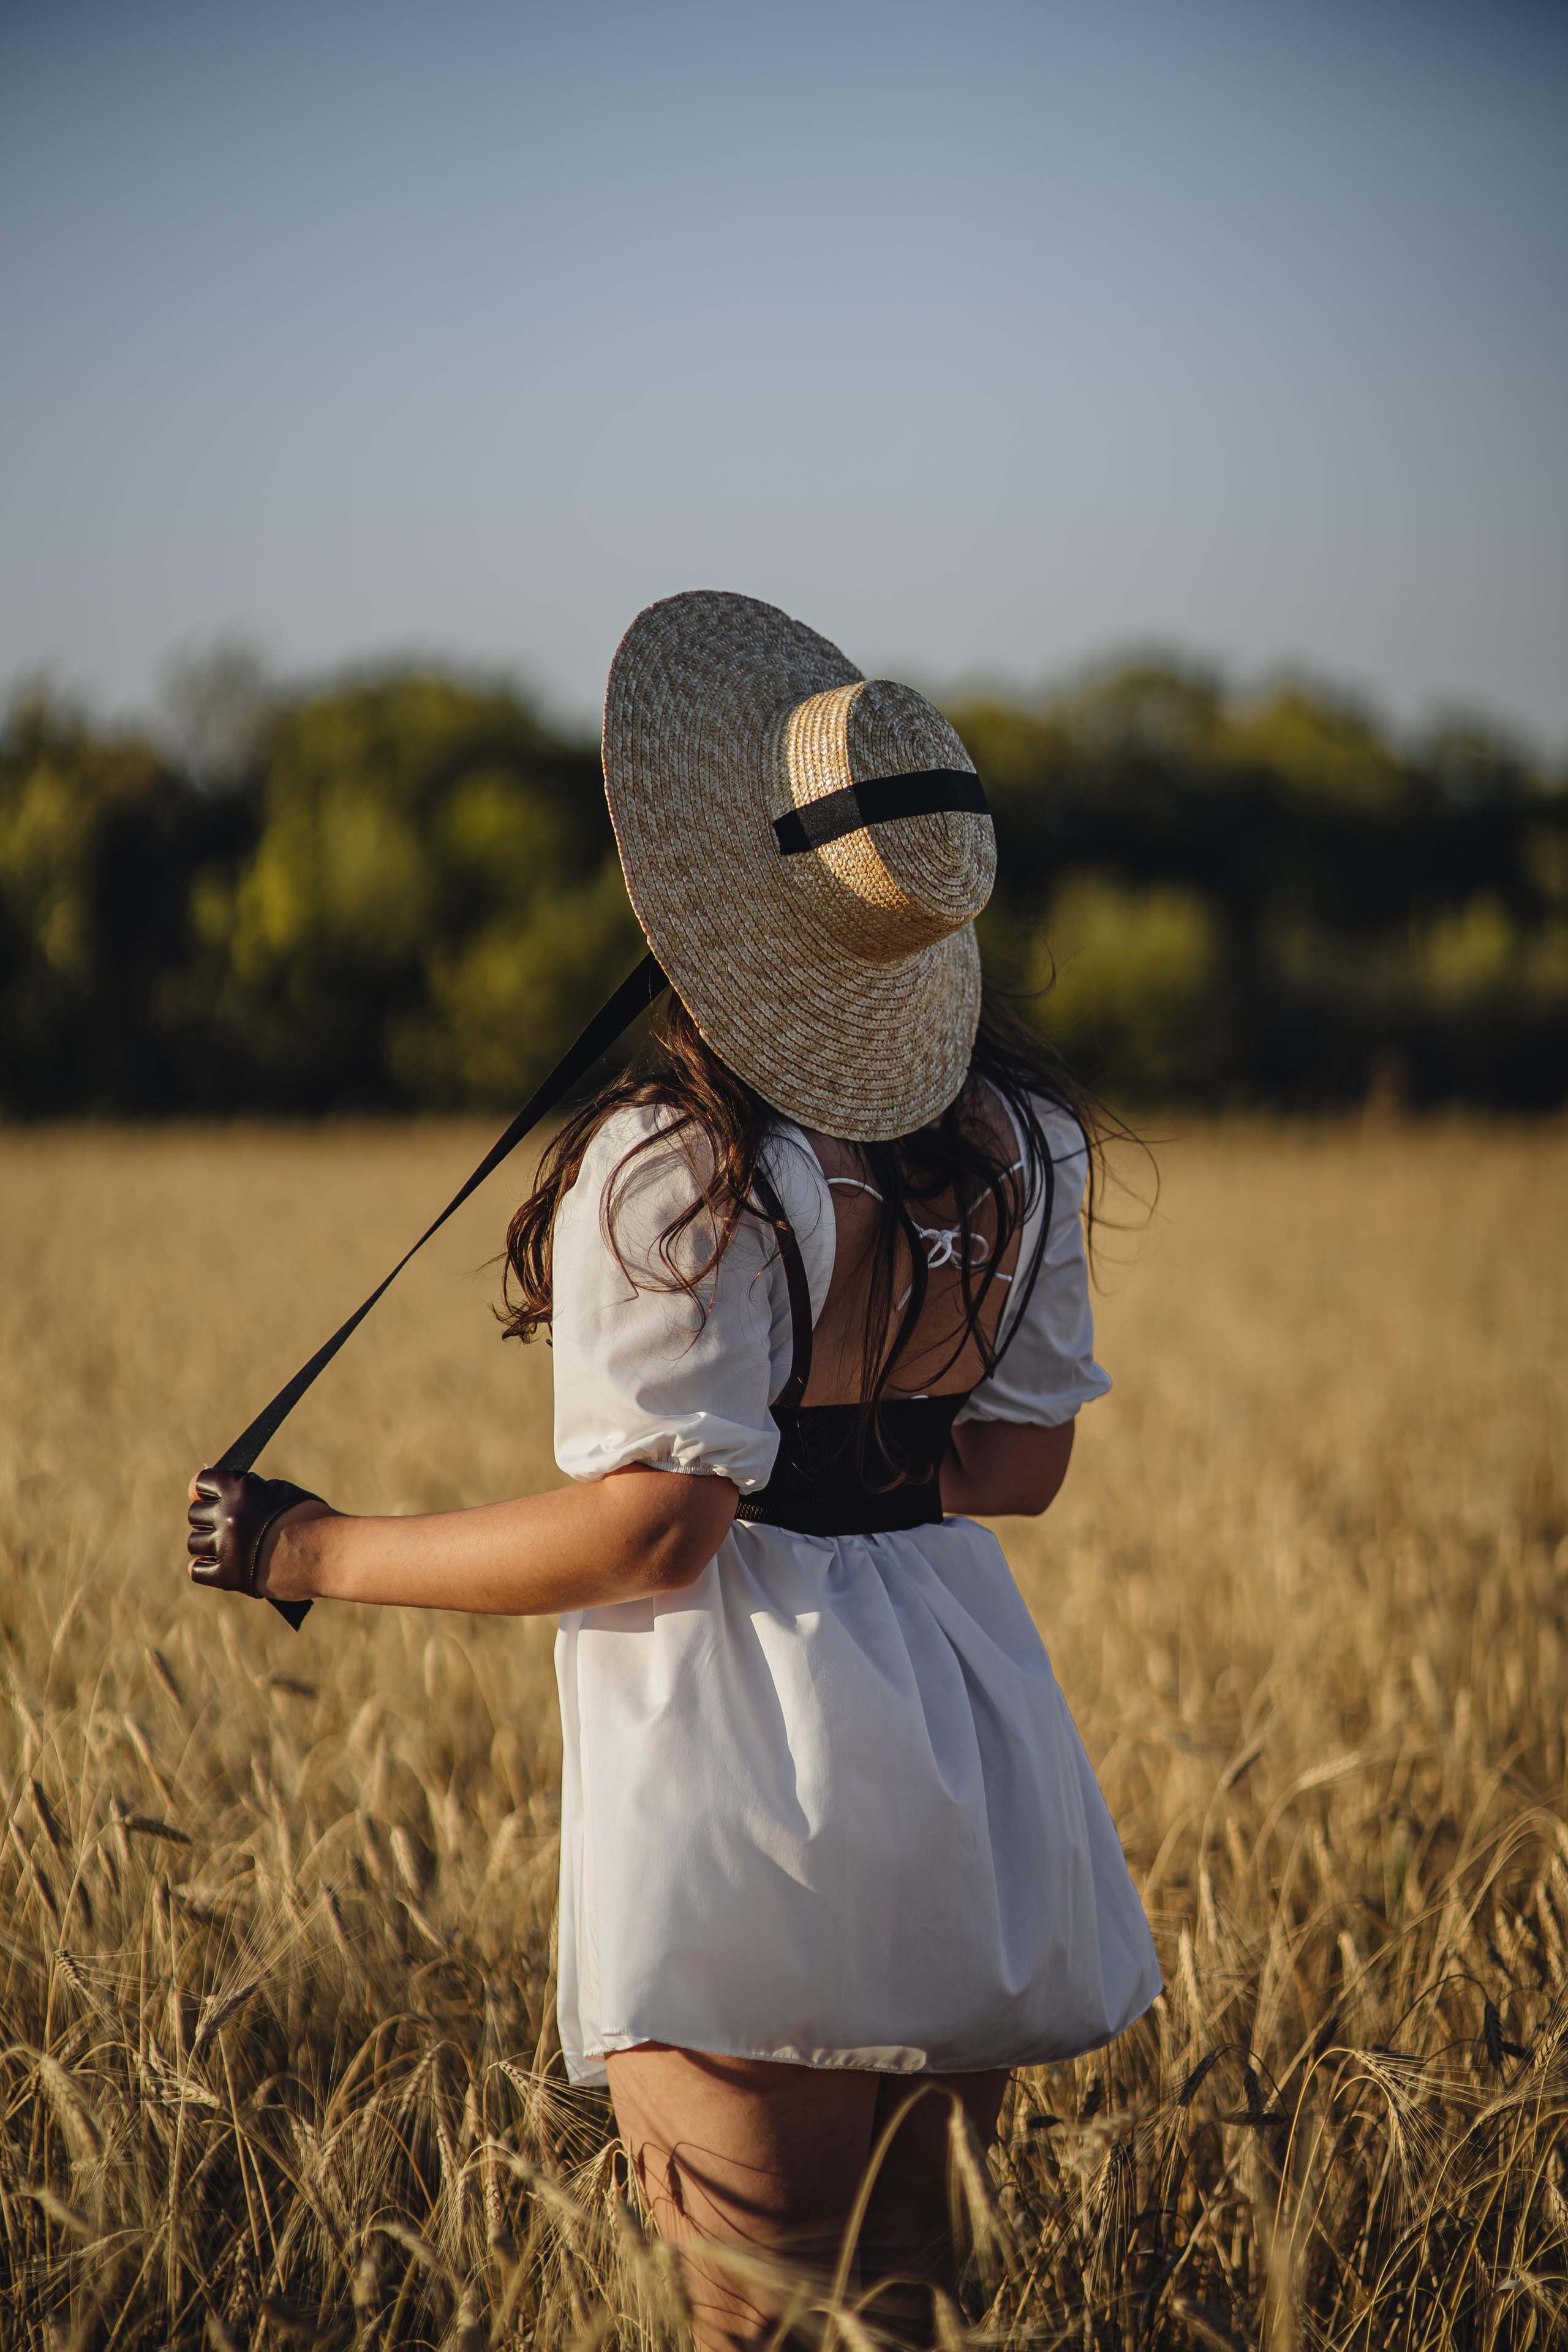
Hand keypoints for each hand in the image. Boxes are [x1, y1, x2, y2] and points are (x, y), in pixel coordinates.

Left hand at [187, 1467, 325, 1600]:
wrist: (331, 1553)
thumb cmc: (313, 1519)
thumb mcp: (281, 1492)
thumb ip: (249, 1491)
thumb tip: (226, 1496)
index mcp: (239, 1490)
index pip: (200, 1483)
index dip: (201, 1490)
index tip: (203, 1496)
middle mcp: (227, 1516)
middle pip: (195, 1515)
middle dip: (208, 1518)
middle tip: (225, 1525)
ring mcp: (226, 1547)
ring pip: (195, 1543)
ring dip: (208, 1544)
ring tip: (227, 1547)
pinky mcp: (229, 1576)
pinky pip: (198, 1571)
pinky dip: (205, 1568)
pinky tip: (216, 1566)